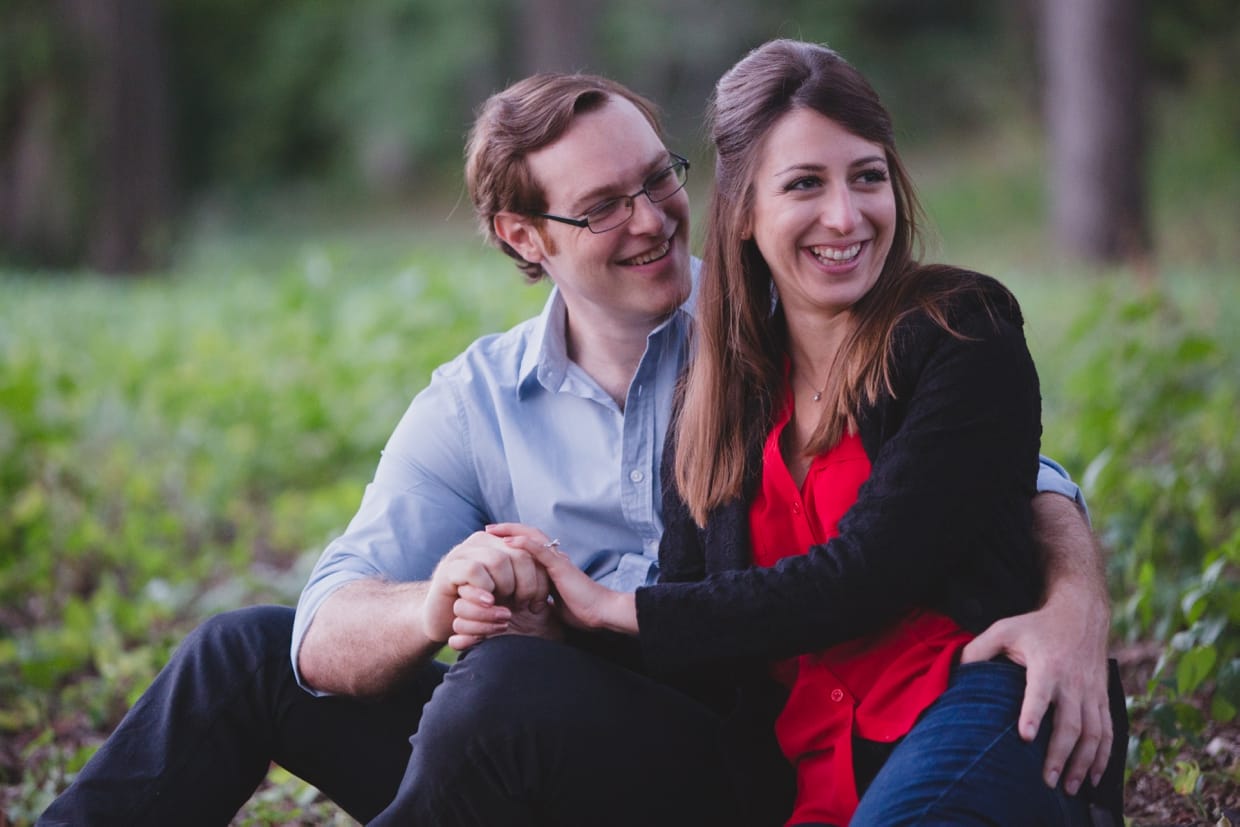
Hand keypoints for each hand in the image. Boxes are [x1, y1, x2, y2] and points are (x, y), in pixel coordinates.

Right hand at [421, 531, 549, 644]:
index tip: (539, 602)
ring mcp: (464, 552)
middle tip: (524, 606)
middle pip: (519, 554)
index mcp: (500, 542)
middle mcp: (482, 541)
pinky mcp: (449, 568)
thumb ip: (528, 573)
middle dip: (527, 584)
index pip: (531, 550)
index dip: (540, 577)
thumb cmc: (480, 606)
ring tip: (506, 606)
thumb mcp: (509, 589)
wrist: (441, 619)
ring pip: (498, 560)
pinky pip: (473, 570)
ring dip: (507, 587)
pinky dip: (485, 588)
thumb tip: (558, 558)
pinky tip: (489, 603)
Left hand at [487, 523, 637, 634]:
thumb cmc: (582, 611)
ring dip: (510, 531)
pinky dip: (523, 543)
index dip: (511, 541)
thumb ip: (541, 596)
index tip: (492, 542)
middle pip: (528, 535)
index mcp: (552, 566)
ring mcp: (558, 560)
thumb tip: (525, 603)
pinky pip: (540, 550)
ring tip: (492, 530)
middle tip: (487, 529)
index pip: (529, 546)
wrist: (602, 613)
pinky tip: (508, 541)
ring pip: (531, 536)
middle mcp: (554, 558)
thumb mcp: (554, 602)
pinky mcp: (560, 566)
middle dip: (506, 530)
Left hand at [960, 588, 1111, 794]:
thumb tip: (957, 673)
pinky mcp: (1102, 699)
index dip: (1033, 713)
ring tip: (1067, 787)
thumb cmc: (1036, 626)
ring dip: (1082, 763)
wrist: (1081, 615)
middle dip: (1059, 754)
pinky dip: (1103, 757)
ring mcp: (1091, 693)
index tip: (1024, 736)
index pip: (1040, 692)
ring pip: (1093, 734)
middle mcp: (1073, 682)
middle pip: (1070, 723)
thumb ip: (979, 649)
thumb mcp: (1004, 629)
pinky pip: (1108, 733)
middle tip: (1046, 781)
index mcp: (1047, 665)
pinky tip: (1092, 777)